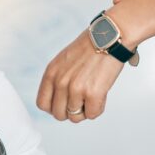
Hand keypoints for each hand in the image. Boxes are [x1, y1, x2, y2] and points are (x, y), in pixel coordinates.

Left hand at [38, 0, 154, 122]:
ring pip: (75, 117)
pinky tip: (101, 96)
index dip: (54, 107)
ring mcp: (76, 89)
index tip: (65, 103)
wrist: (111, 36)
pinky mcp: (93, 94)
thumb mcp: (64, 60)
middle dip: (70, 111)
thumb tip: (59, 101)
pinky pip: (92, 115)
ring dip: (85, 110)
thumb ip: (58, 79)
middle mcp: (60, 82)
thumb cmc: (91, 47)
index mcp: (51, 73)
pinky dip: (98, 108)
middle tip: (82, 100)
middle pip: (59, 114)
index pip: (43, 104)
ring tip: (92, 96)